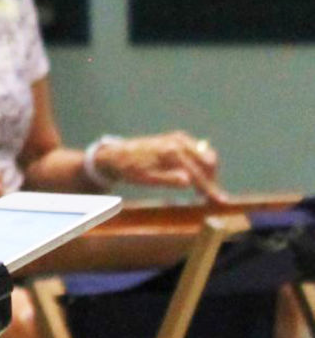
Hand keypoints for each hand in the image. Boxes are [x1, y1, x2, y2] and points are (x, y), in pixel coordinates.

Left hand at [98, 131, 224, 202]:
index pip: (197, 173)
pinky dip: (202, 163)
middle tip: (210, 196)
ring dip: (209, 171)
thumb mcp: (147, 179)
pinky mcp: (178, 138)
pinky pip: (198, 150)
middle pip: (208, 161)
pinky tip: (197, 176)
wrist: (118, 155)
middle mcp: (178, 141)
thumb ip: (168, 179)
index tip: (219, 200)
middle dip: (212, 179)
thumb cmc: (131, 169)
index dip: (209, 188)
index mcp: (171, 152)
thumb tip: (188, 181)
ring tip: (203, 189)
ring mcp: (179, 138)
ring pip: (206, 155)